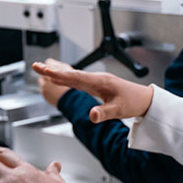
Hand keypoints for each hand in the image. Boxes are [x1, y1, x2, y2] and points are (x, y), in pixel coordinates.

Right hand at [32, 61, 153, 122]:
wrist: (145, 99)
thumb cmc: (134, 102)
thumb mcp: (119, 110)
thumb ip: (105, 113)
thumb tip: (92, 116)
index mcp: (100, 82)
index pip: (75, 77)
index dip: (58, 75)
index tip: (44, 70)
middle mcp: (97, 79)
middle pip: (71, 74)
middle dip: (53, 71)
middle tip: (36, 66)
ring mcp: (97, 81)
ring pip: (73, 76)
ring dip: (58, 73)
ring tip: (43, 70)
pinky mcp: (98, 86)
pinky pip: (79, 80)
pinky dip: (67, 79)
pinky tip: (61, 79)